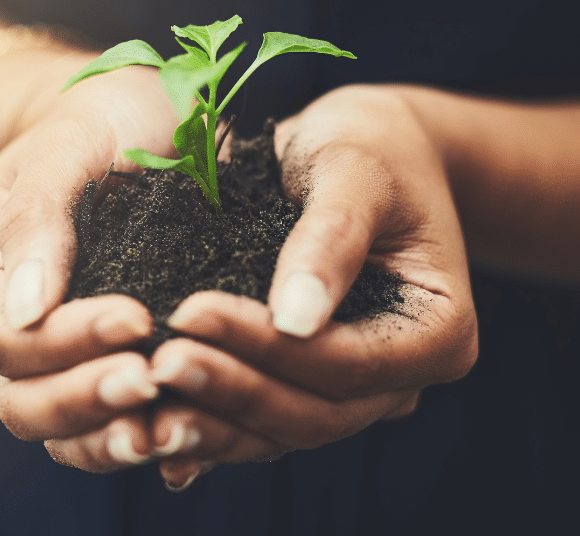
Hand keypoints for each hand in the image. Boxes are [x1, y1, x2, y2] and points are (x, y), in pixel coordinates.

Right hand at [0, 59, 179, 469]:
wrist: (142, 117)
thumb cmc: (98, 115)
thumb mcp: (67, 144)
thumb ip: (39, 216)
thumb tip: (24, 309)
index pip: (8, 339)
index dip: (66, 341)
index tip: (136, 316)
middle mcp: (15, 326)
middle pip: (26, 402)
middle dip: (87, 400)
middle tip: (152, 380)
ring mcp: (66, 353)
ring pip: (67, 431)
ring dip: (115, 437)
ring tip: (171, 430)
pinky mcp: (119, 363)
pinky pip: (121, 422)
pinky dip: (152, 440)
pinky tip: (193, 438)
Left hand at [143, 84, 477, 488]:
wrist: (367, 148)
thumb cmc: (372, 146)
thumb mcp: (356, 172)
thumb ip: (332, 240)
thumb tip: (295, 320)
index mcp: (438, 332)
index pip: (348, 363)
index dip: (268, 348)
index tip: (193, 312)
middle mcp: (401, 379)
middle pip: (315, 414)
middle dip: (232, 391)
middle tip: (157, 362)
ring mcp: (355, 392)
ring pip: (281, 432)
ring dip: (210, 424)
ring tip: (141, 402)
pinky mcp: (307, 386)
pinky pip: (258, 424)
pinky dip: (208, 431)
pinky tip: (152, 433)